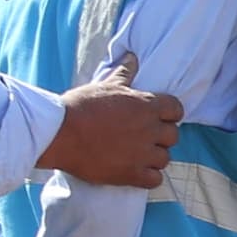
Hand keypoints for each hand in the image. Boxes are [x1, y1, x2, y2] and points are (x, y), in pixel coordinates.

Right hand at [43, 57, 182, 189]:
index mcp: (146, 105)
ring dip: (154, 157)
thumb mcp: (105, 85)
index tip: (158, 117)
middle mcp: (149, 129)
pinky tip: (135, 171)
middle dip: (162, 136)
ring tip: (138, 155)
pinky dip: (148, 177)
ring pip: (164, 158)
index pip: (176, 109)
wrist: (60, 133)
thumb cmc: (80, 106)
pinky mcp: (131, 174)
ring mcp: (142, 154)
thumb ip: (124, 73)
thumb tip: (132, 57)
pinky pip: (155, 180)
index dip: (170, 114)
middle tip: (145, 137)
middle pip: (173, 136)